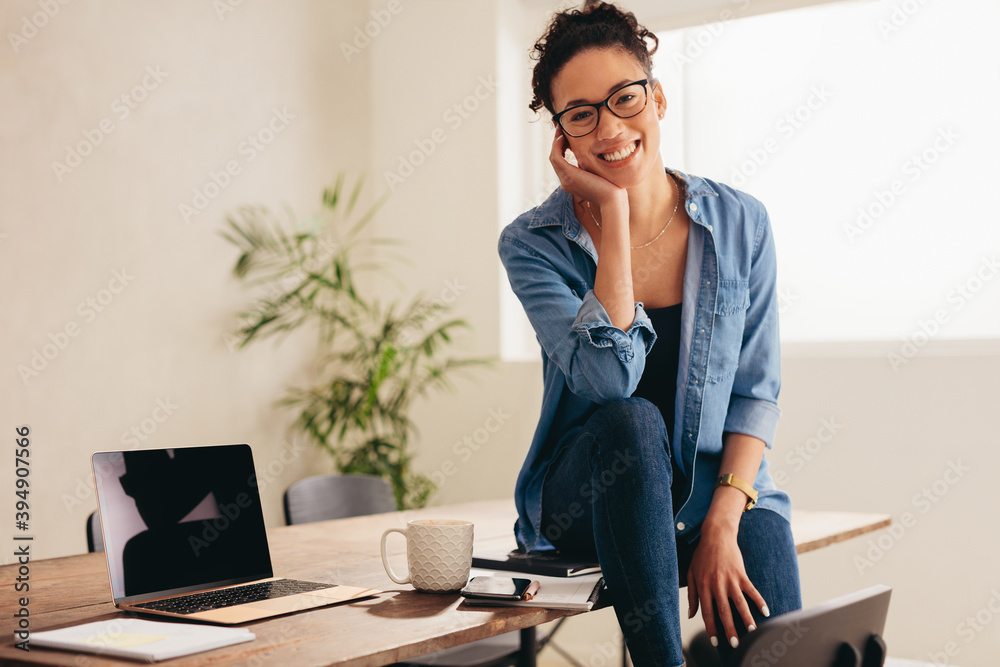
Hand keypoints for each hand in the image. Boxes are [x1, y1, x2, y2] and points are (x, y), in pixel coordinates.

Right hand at [548, 126, 624, 210]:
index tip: (565, 136)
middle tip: (561, 129)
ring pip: (553, 157)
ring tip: (561, 130)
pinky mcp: (568, 175)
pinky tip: (563, 137)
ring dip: (556, 142)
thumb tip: (589, 155)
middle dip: (557, 142)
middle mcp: (565, 181)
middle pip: (555, 158)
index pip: (561, 162)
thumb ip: (590, 167)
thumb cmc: (610, 189)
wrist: (612, 201)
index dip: (561, 148)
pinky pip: (556, 157)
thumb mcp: (597, 175)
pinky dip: (557, 146)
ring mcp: (565, 179)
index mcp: (571, 182)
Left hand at [686, 525, 768, 648]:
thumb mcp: (691, 574)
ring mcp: (730, 580)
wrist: (716, 536)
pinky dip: (759, 601)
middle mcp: (717, 585)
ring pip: (740, 603)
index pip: (707, 613)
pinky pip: (752, 590)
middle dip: (730, 629)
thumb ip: (692, 595)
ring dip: (746, 618)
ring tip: (752, 631)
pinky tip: (765, 612)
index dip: (711, 628)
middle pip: (724, 612)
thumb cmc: (702, 555)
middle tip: (735, 644)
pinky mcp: (741, 574)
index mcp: (703, 587)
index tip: (716, 642)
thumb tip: (690, 614)